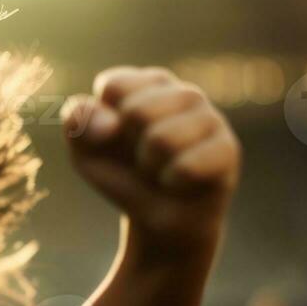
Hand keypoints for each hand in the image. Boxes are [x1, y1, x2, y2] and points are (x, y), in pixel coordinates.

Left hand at [63, 67, 239, 251]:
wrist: (159, 221)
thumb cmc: (123, 176)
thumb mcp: (85, 151)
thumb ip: (78, 122)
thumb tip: (110, 124)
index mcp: (147, 84)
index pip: (114, 85)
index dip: (100, 124)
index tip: (112, 139)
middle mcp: (182, 93)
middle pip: (136, 111)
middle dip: (130, 148)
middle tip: (142, 160)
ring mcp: (209, 118)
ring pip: (161, 139)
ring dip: (151, 167)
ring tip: (162, 171)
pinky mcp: (227, 149)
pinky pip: (186, 166)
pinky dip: (172, 183)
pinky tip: (181, 183)